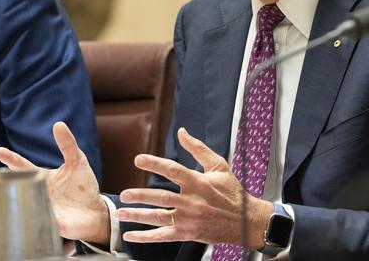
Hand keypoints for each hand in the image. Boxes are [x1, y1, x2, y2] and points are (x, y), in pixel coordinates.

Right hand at [0, 121, 109, 244]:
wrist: (93, 212)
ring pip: (25, 205)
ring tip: (18, 194)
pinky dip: (37, 219)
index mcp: (42, 177)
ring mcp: (43, 209)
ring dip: (21, 200)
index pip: (23, 167)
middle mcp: (38, 193)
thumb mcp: (77, 161)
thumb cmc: (82, 185)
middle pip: (19, 187)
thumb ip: (68, 144)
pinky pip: (40, 222)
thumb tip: (58, 124)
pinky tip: (33, 218)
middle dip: (9, 183)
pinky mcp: (51, 224)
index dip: (11, 159)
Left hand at [117, 127, 272, 246]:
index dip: (154, 163)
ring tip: (122, 212)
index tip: (138, 159)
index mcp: (198, 182)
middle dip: (140, 195)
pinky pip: (163, 236)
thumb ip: (197, 148)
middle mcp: (191, 201)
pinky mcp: (188, 233)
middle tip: (124, 194)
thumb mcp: (218, 166)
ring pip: (159, 217)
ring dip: (138, 215)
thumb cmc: (232, 191)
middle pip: (161, 197)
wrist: (247, 221)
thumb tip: (182, 132)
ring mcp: (188, 219)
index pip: (173, 170)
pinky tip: (131, 235)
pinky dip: (145, 237)